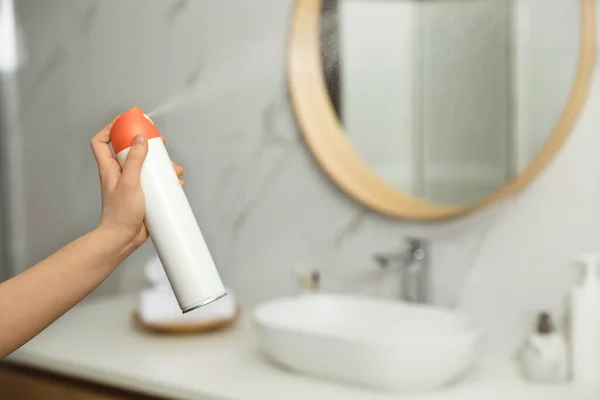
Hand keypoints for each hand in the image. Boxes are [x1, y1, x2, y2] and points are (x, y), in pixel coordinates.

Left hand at [90, 117, 184, 251]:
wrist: (123, 238)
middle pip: (130, 150)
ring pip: (147, 166)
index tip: (126, 122)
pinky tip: (176, 183)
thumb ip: (135, 159)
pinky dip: (166, 180)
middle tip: (160, 141)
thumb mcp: (129, 182)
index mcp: (110, 168)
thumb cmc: (121, 212)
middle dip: (146, 143)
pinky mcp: (144, 195)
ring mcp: (132, 185)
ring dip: (162, 164)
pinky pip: (155, 182)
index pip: (101, 141)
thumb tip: (140, 138)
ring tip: (174, 168)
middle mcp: (120, 174)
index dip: (110, 128)